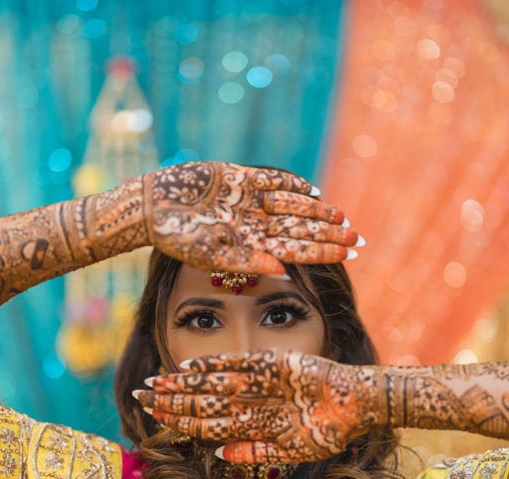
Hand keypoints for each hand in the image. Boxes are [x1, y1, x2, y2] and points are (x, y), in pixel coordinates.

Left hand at [133, 350, 386, 462]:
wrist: (357, 406)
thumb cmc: (328, 432)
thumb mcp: (292, 452)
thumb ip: (256, 451)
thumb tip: (218, 456)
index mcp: (252, 424)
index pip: (206, 422)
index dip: (179, 420)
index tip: (152, 418)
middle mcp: (251, 401)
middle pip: (204, 400)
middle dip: (172, 400)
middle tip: (140, 394)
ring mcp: (261, 381)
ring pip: (215, 382)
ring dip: (186, 383)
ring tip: (156, 382)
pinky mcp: (275, 361)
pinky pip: (240, 362)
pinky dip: (217, 364)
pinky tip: (192, 367)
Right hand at [140, 162, 356, 274]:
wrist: (149, 207)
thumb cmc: (176, 237)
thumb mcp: (211, 255)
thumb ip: (247, 262)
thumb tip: (283, 271)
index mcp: (250, 246)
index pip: (295, 251)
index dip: (322, 253)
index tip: (348, 255)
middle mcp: (253, 224)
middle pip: (299, 230)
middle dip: (328, 234)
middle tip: (359, 239)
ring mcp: (246, 201)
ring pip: (291, 206)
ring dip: (316, 211)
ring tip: (341, 216)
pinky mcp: (237, 178)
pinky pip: (271, 180)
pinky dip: (292, 183)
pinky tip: (313, 190)